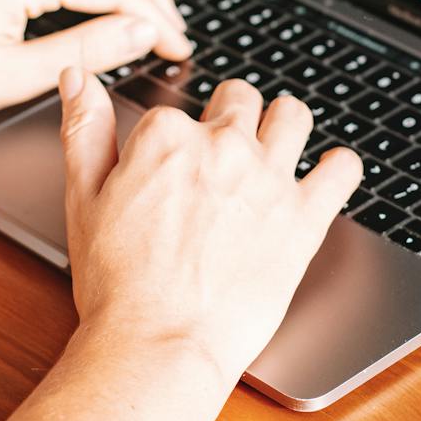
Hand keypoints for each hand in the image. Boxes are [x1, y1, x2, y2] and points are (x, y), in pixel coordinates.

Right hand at [58, 73, 362, 385]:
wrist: (160, 343)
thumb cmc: (118, 284)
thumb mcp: (83, 198)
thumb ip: (84, 129)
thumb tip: (78, 78)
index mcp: (167, 136)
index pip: (178, 109)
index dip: (176, 137)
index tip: (174, 164)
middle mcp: (223, 146)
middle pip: (240, 100)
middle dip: (233, 117)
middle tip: (225, 151)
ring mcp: (268, 179)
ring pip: (293, 116)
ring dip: (285, 123)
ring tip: (278, 142)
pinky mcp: (304, 218)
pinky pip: (342, 170)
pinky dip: (338, 166)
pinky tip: (328, 173)